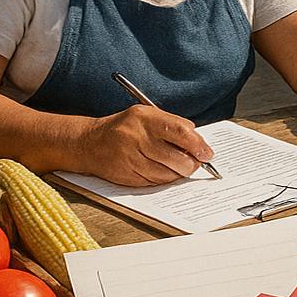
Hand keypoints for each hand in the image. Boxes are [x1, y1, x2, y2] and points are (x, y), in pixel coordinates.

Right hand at [79, 104, 215, 186]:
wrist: (89, 143)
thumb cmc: (123, 128)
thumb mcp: (145, 115)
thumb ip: (171, 123)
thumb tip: (197, 138)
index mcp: (144, 119)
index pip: (179, 132)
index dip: (197, 145)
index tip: (207, 152)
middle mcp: (136, 138)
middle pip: (175, 157)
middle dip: (191, 164)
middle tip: (198, 163)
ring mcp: (130, 158)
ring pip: (166, 173)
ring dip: (179, 173)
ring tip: (183, 168)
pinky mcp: (126, 176)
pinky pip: (154, 182)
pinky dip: (165, 179)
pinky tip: (167, 173)